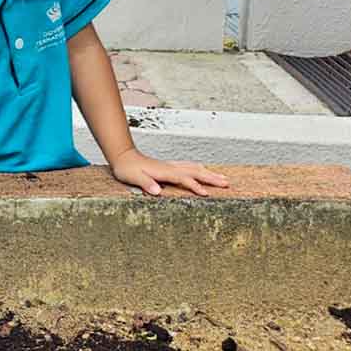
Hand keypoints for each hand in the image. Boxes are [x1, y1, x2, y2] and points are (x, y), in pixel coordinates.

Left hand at [110, 148, 229, 195]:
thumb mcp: (132, 177)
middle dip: (211, 178)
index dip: (195, 186)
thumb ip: (145, 184)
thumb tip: (156, 192)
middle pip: (195, 171)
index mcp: (163, 171)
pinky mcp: (170, 166)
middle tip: (227, 184)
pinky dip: (200, 169)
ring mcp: (171, 166)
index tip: (206, 194)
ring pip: (194, 168)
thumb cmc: (127, 169)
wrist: (123, 156)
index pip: (183, 179)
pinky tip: (205, 170)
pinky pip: (189, 166)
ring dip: (209, 173)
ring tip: (223, 179)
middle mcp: (170, 167)